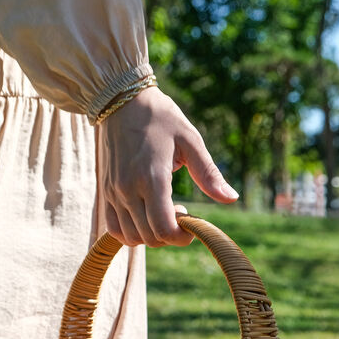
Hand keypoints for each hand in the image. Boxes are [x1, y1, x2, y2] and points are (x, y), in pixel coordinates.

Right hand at [98, 86, 238, 246]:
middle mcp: (129, 189)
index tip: (191, 225)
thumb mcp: (190, 140)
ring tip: (162, 213)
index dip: (181, 237)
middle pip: (150, 237)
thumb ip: (209, 174)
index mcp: (152, 177)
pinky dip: (131, 233)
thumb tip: (232, 198)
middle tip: (181, 213)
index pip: (163, 228)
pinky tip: (145, 218)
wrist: (121, 101)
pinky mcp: (105, 193)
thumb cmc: (161, 118)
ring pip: (132, 238)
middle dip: (170, 236)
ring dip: (151, 236)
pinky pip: (115, 230)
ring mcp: (114, 193)